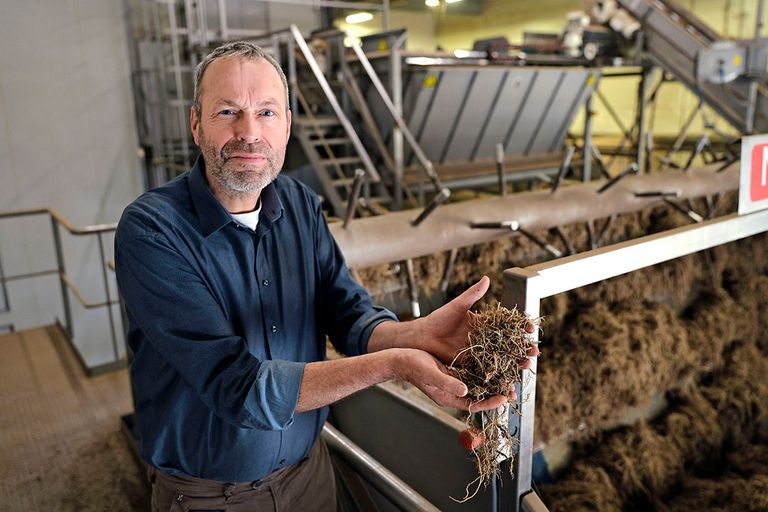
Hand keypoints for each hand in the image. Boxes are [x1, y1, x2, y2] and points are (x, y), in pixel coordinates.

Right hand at [392, 348, 511, 411]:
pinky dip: (483, 369)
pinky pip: (471, 372)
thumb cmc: (412, 366)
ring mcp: (454, 381)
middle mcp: (453, 390)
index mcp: (448, 397)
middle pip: (479, 395)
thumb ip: (447, 383)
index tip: (504, 397)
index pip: (474, 404)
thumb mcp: (430, 374)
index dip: (490, 402)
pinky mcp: (453, 370)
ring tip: (509, 375)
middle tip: (513, 388)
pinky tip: (493, 362)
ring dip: (492, 380)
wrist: (400, 358)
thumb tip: (464, 389)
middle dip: (496, 391)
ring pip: (477, 383)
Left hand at [415, 277, 540, 366]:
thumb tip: (486, 278)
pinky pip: (487, 372)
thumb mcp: (458, 306)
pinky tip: (509, 382)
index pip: (507, 326)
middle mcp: (485, 340)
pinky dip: (499, 377)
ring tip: (526, 367)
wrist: (423, 337)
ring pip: (502, 360)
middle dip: (523, 349)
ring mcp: (479, 354)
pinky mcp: (471, 365)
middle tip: (535, 352)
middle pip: (509, 346)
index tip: (530, 329)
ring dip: (515, 364)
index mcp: (484, 325)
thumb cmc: (439, 318)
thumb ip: (473, 294)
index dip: (520, 328)